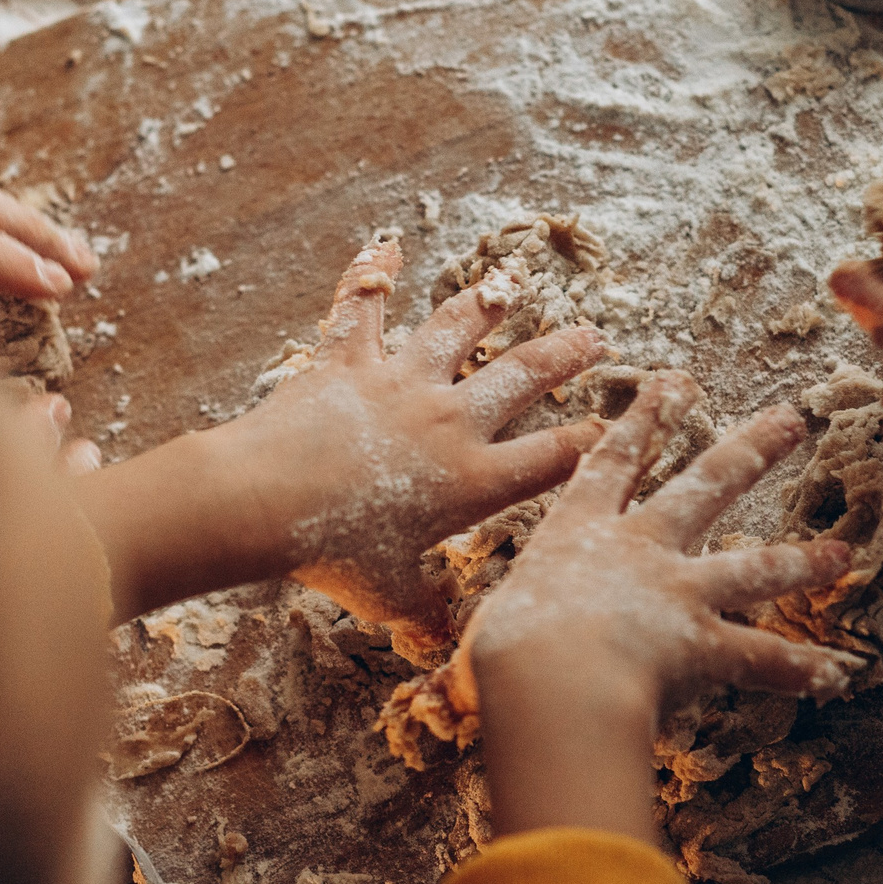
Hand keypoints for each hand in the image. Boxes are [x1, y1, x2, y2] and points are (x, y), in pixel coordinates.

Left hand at [71, 237, 608, 633]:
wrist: (264, 503)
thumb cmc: (331, 556)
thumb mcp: (389, 597)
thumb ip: (424, 611)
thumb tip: (442, 642)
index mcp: (473, 482)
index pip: (552, 459)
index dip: (591, 443)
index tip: (617, 430)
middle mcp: (449, 421)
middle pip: (522, 378)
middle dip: (563, 355)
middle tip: (594, 338)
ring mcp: (400, 384)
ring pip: (456, 330)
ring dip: (488, 304)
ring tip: (511, 284)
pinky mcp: (348, 363)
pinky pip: (364, 308)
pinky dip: (372, 272)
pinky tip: (385, 241)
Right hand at [463, 372, 859, 843]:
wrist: (546, 677)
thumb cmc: (503, 652)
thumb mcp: (485, 628)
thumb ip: (493, 634)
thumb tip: (459, 671)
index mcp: (577, 532)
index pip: (611, 463)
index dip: (642, 421)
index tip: (671, 385)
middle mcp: (637, 549)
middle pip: (704, 486)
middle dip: (750, 450)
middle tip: (791, 418)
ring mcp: (677, 591)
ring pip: (751, 567)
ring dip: (800, 563)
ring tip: (840, 555)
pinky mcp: (702, 644)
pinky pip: (759, 659)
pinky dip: (799, 669)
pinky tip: (839, 676)